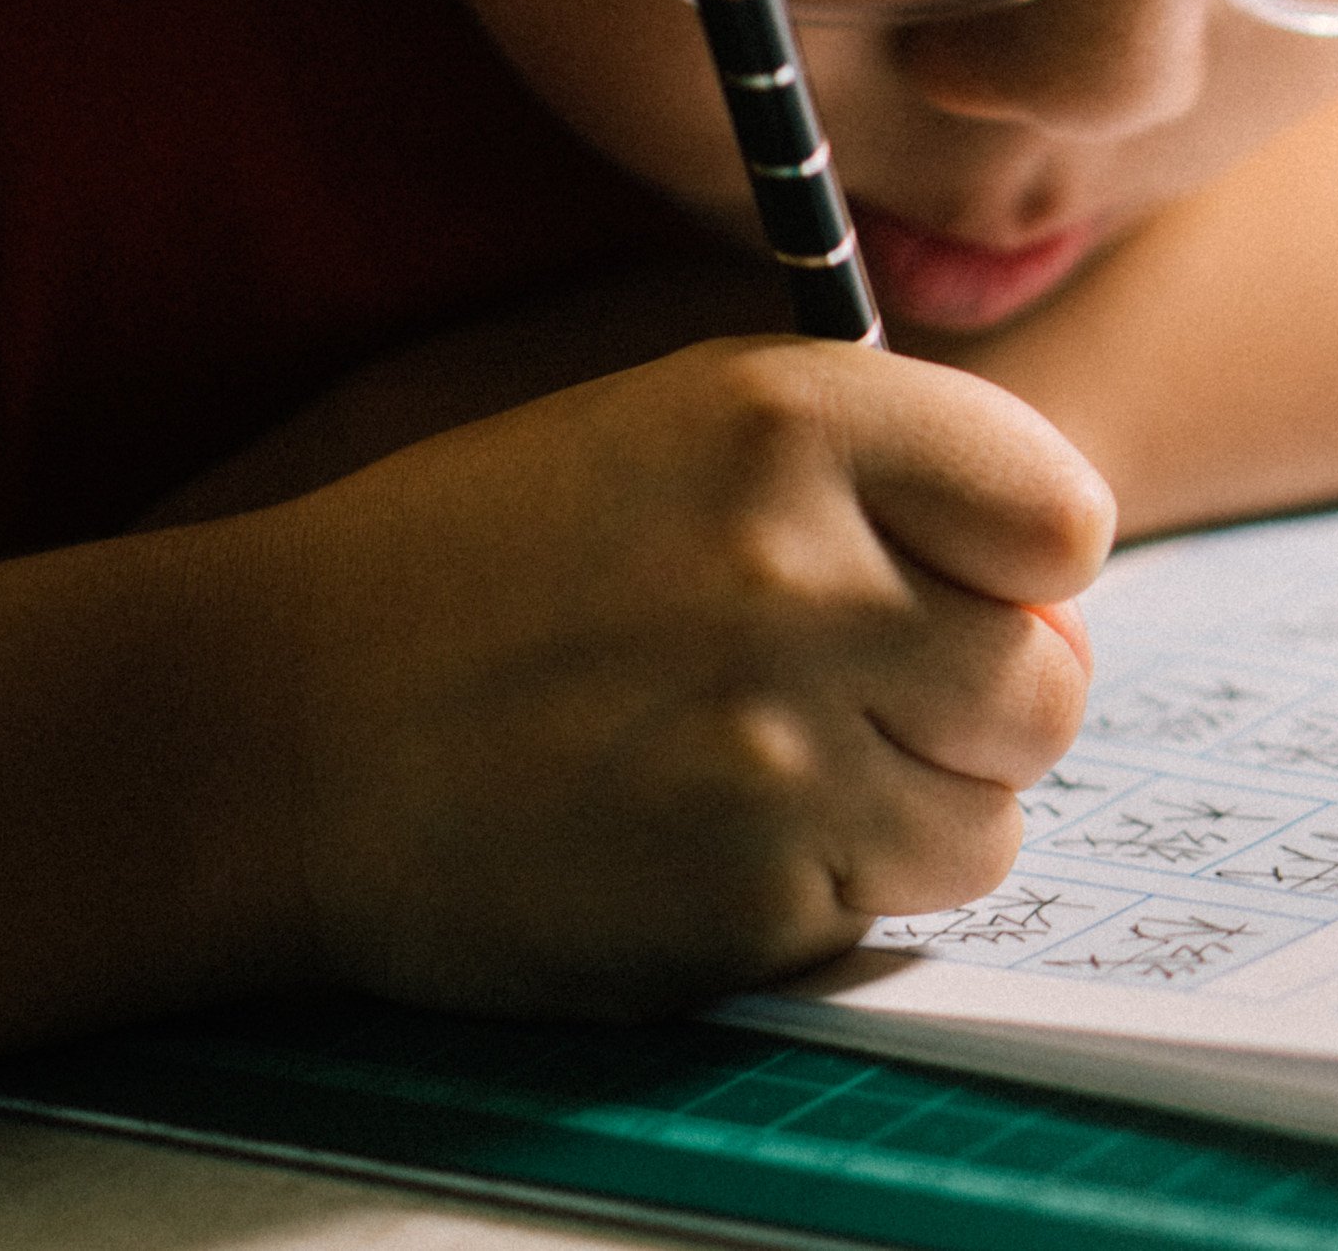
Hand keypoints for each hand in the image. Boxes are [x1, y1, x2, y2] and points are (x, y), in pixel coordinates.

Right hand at [253, 334, 1111, 1014]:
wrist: (273, 727)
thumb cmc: (495, 559)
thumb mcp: (688, 426)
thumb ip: (892, 478)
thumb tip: (1064, 604)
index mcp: (795, 421)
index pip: (1063, 519)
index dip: (1023, 563)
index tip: (954, 577)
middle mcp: (801, 577)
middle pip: (1047, 686)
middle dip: (974, 702)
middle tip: (848, 692)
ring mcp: (771, 754)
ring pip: (985, 821)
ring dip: (907, 809)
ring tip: (758, 765)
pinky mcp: (732, 904)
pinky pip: (872, 915)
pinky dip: (810, 893)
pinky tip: (689, 836)